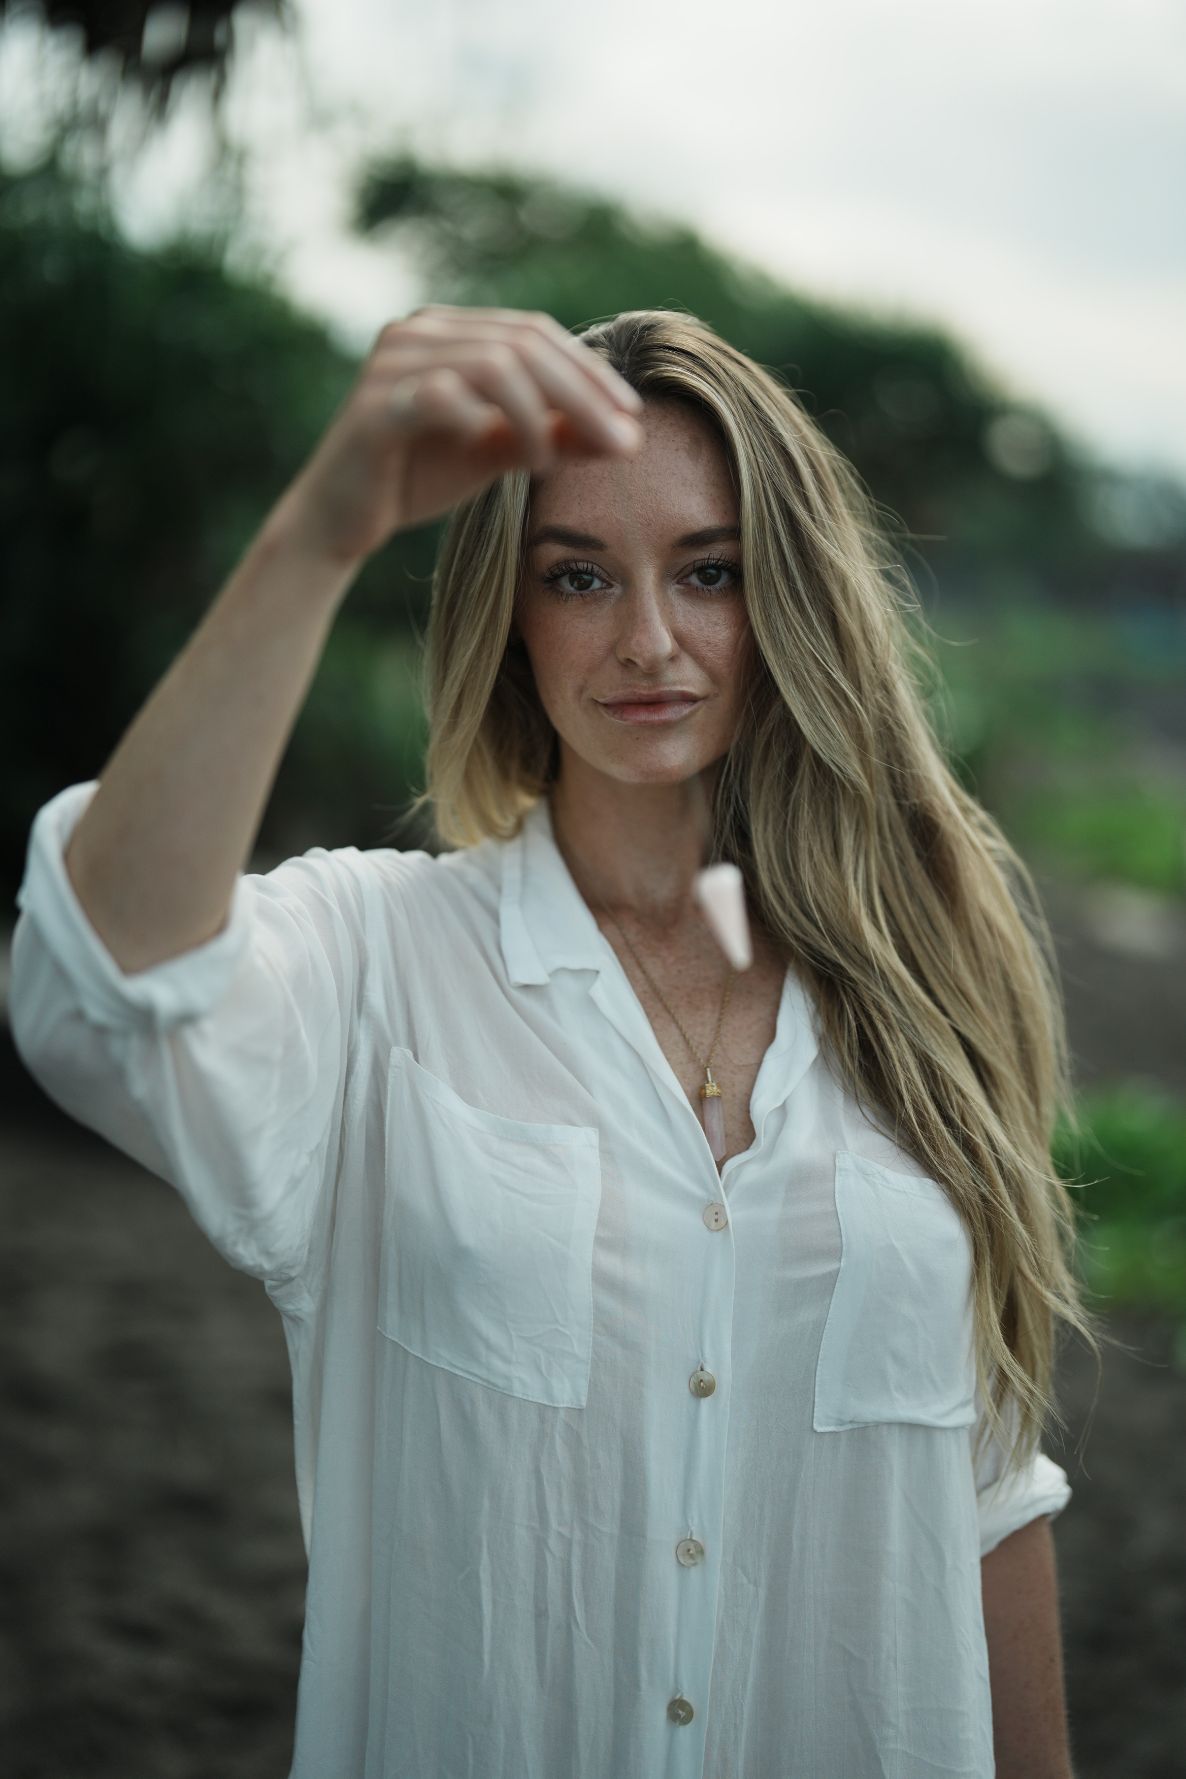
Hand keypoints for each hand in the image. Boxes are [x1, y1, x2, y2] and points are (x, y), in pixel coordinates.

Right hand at [268, 303, 644, 566]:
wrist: (342, 519)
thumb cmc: (419, 477)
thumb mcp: (500, 451)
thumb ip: (556, 435)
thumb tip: (627, 437)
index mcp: (449, 329)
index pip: (534, 333)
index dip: (588, 371)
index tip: (631, 416)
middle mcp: (418, 329)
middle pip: (521, 342)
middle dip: (580, 392)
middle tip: (619, 439)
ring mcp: (392, 361)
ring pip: (490, 362)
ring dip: (539, 410)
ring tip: (555, 459)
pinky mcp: (375, 404)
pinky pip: (442, 396)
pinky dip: (488, 423)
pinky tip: (519, 459)